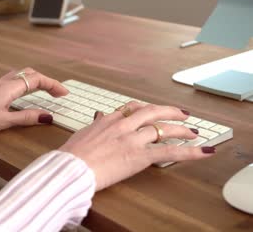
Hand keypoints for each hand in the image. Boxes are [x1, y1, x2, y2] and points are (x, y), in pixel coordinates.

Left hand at [0, 68, 68, 134]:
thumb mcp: (5, 121)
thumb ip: (27, 117)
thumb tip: (47, 116)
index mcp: (10, 87)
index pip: (37, 79)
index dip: (53, 85)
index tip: (64, 93)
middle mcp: (5, 82)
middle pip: (30, 74)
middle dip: (46, 81)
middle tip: (56, 93)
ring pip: (21, 75)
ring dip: (35, 80)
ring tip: (44, 91)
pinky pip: (13, 79)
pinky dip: (25, 83)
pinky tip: (23, 93)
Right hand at [59, 102, 215, 190]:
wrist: (71, 167)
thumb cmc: (72, 154)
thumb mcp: (82, 134)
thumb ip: (95, 125)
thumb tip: (98, 116)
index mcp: (108, 120)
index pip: (132, 108)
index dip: (146, 109)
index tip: (152, 110)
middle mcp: (123, 125)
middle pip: (152, 112)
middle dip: (170, 112)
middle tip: (182, 114)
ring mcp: (133, 139)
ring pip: (163, 129)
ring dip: (182, 131)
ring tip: (194, 132)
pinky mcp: (140, 155)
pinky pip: (169, 152)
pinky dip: (190, 152)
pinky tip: (203, 151)